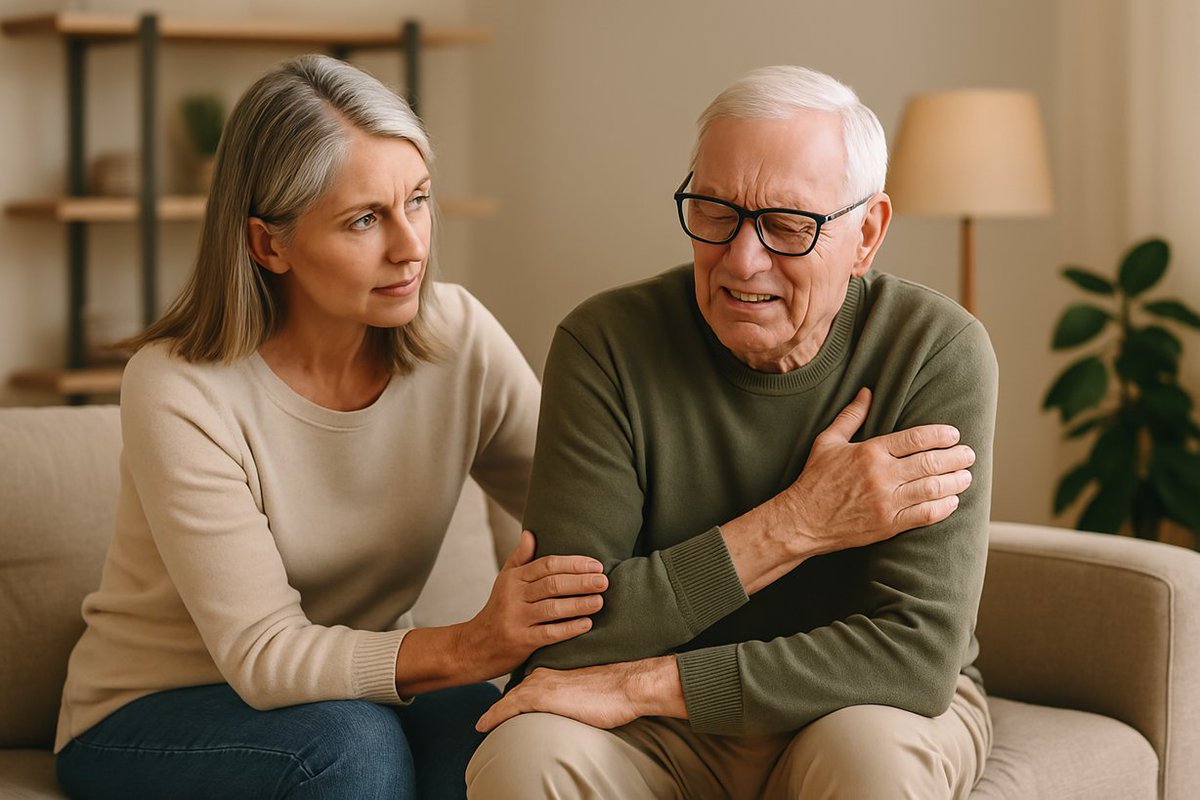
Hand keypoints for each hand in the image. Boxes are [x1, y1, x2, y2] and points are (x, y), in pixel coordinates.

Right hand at [458, 530, 607, 679]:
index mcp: (514, 579)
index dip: (573, 563)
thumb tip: (530, 533)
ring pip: (552, 608)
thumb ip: (520, 558)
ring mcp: (516, 619)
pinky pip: (549, 633)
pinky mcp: (520, 641)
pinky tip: (587, 624)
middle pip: (552, 584)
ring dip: (579, 603)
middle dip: (581, 581)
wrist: (474, 646)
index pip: (547, 565)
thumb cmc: (497, 610)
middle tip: (604, 581)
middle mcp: (514, 596)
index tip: (596, 565)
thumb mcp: (504, 581)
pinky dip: (570, 628)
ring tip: (600, 600)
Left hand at [475, 656, 685, 731]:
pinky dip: (493, 716)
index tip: (505, 703)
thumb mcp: (593, 687)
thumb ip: (579, 691)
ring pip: (508, 698)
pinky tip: (482, 725)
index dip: (516, 693)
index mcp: (555, 669)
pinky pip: (507, 708)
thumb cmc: (617, 689)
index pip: (528, 682)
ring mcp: (540, 684)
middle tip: (487, 716)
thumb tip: (582, 702)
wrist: (627, 685)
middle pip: (515, 689)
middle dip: (501, 701)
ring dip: (494, 711)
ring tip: (482, 722)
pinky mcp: (539, 697)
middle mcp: (543, 673)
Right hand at [782, 386, 974, 556]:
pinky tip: (951, 502)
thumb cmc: (815, 479)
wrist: (803, 520)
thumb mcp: (828, 442)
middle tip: (969, 455)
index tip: (954, 435)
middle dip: (956, 458)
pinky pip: (925, 515)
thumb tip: (867, 391)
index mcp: (870, 452)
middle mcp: (881, 476)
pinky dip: (944, 508)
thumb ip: (851, 416)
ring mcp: (886, 502)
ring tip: (966, 477)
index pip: (915, 438)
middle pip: (930, 463)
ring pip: (933, 489)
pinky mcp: (888, 524)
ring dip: (955, 482)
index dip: (940, 435)